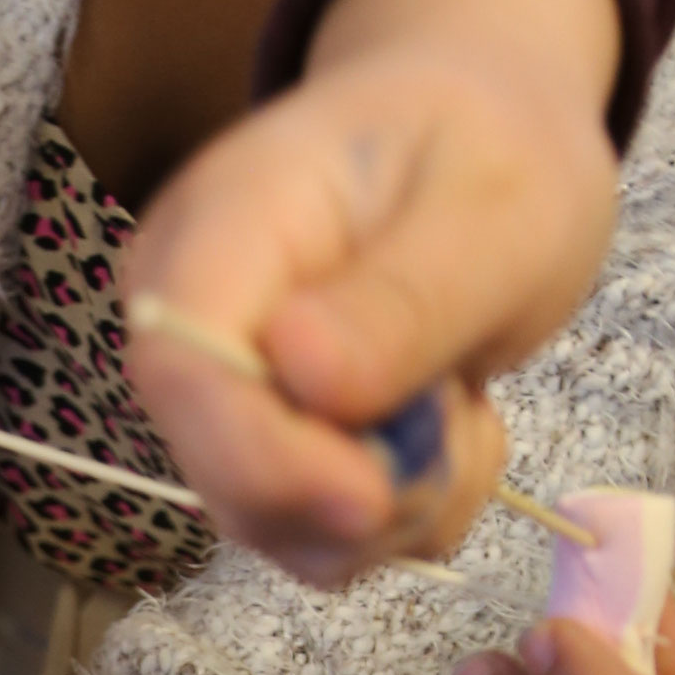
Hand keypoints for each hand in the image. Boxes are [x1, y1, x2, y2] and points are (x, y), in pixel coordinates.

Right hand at [118, 0, 622, 581]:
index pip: (181, 368)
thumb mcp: (493, 205)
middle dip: (355, 499)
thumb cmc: (490, 145)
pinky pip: (323, 536)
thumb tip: (299, 371)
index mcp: (221, 225)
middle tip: (465, 427)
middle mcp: (194, 322)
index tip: (373, 495)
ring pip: (280, 526)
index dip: (261, 457)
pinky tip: (448, 431)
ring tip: (465, 410)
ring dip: (398, 510)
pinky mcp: (267, 449)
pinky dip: (406, 515)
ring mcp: (224, 396)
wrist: (485, 137)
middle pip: (223, 473)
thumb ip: (405, 297)